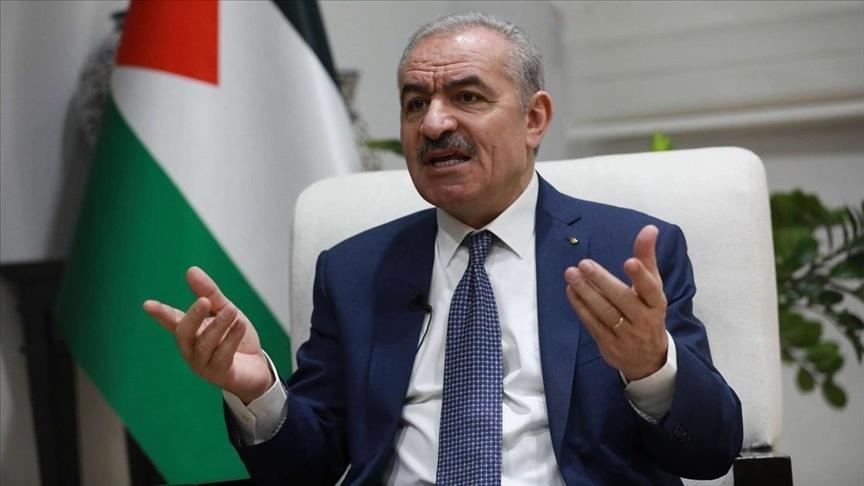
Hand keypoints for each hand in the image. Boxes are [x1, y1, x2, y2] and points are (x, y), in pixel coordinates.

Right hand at [143, 266, 274, 402]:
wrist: (257, 369)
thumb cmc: (236, 339)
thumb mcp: (225, 311)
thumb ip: (209, 293)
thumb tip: (191, 270)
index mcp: (191, 333)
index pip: (173, 321)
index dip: (160, 314)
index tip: (147, 304)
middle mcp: (192, 350)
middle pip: (184, 334)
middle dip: (193, 316)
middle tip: (204, 300)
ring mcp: (204, 365)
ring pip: (205, 345)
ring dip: (218, 326)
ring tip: (232, 310)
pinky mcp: (220, 374)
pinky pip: (223, 356)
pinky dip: (231, 339)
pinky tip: (241, 325)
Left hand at [564, 225, 667, 379]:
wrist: (649, 359)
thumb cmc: (648, 312)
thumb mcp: (652, 287)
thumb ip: (647, 258)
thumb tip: (650, 228)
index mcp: (657, 303)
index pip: (650, 289)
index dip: (641, 276)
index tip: (630, 262)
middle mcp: (643, 319)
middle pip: (622, 299)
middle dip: (602, 281)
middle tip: (584, 264)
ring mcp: (626, 335)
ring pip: (604, 312)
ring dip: (586, 292)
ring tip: (571, 274)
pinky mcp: (610, 345)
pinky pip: (593, 324)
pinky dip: (581, 307)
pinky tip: (571, 291)